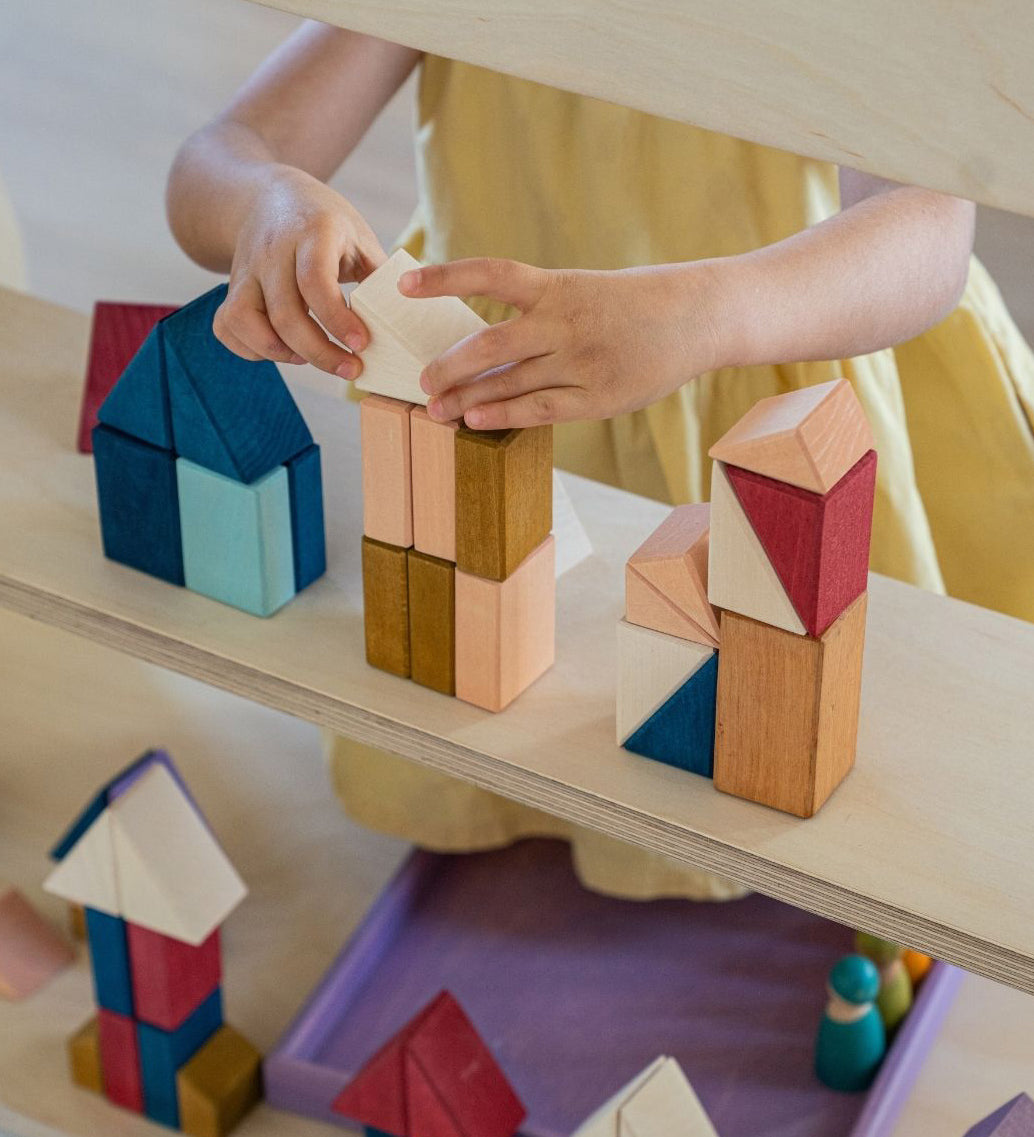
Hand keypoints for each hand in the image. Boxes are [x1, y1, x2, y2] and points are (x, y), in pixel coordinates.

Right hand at [213, 167, 385, 378]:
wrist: (268, 196)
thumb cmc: (323, 222)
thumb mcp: (358, 235)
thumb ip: (378, 273)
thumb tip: (407, 317)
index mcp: (312, 233)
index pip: (314, 280)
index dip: (336, 318)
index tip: (361, 344)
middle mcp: (272, 251)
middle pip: (284, 312)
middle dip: (319, 351)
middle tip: (351, 368)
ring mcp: (247, 269)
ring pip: (244, 319)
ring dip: (278, 352)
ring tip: (310, 358)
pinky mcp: (231, 287)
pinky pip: (226, 326)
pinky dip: (249, 349)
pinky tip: (282, 351)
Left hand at [399, 258, 723, 428]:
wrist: (698, 318)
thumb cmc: (633, 305)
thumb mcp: (584, 291)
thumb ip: (539, 313)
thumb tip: (483, 351)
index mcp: (559, 287)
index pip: (490, 275)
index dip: (445, 278)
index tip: (404, 284)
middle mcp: (565, 323)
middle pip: (490, 344)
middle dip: (448, 365)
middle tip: (420, 381)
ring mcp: (581, 364)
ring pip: (509, 383)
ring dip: (466, 398)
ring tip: (435, 409)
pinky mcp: (598, 399)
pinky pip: (539, 410)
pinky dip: (503, 416)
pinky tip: (475, 421)